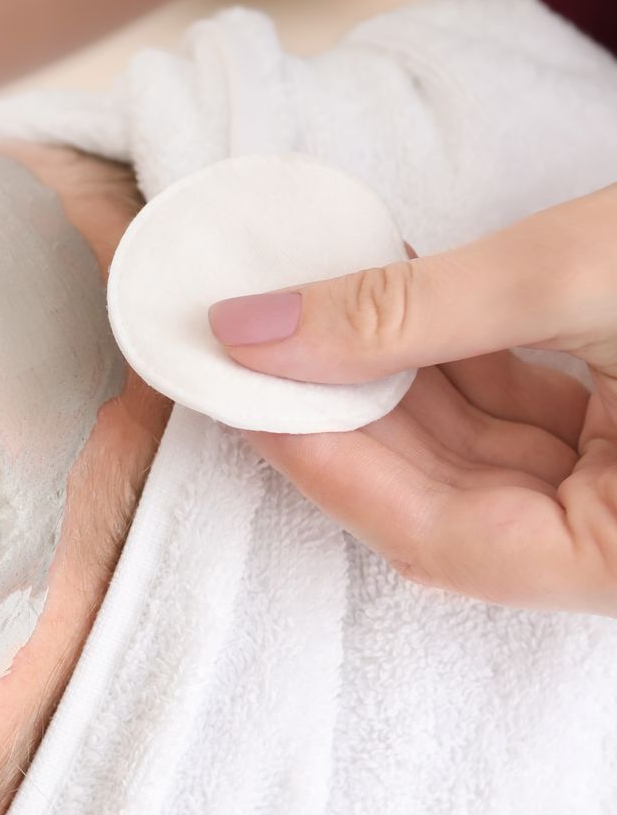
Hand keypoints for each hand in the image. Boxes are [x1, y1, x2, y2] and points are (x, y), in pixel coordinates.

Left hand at [207, 182, 616, 616]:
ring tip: (301, 315)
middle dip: (342, 418)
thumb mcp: (576, 276)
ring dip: (386, 382)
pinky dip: (454, 362)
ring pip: (479, 457)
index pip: (435, 539)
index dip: (323, 463)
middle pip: (447, 503)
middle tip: (246, 351)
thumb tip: (256, 332)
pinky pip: (525, 418)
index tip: (238, 394)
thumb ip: (411, 312)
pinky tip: (385, 303)